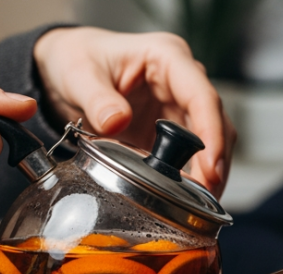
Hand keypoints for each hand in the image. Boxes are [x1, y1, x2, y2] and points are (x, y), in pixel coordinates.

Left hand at [33, 28, 234, 196]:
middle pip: (216, 122)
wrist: (67, 66)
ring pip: (211, 141)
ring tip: (198, 207)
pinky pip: (191, 155)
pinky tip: (185, 199)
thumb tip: (116, 121)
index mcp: (167, 57)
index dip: (212, 134)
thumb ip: (96, 98)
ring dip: (208, 174)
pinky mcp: (172, 129)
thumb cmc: (78, 58)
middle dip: (215, 162)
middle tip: (205, 200)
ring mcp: (179, 106)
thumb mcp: (78, 74)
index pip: (202, 96)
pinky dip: (191, 177)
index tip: (211, 167)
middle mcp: (181, 81)